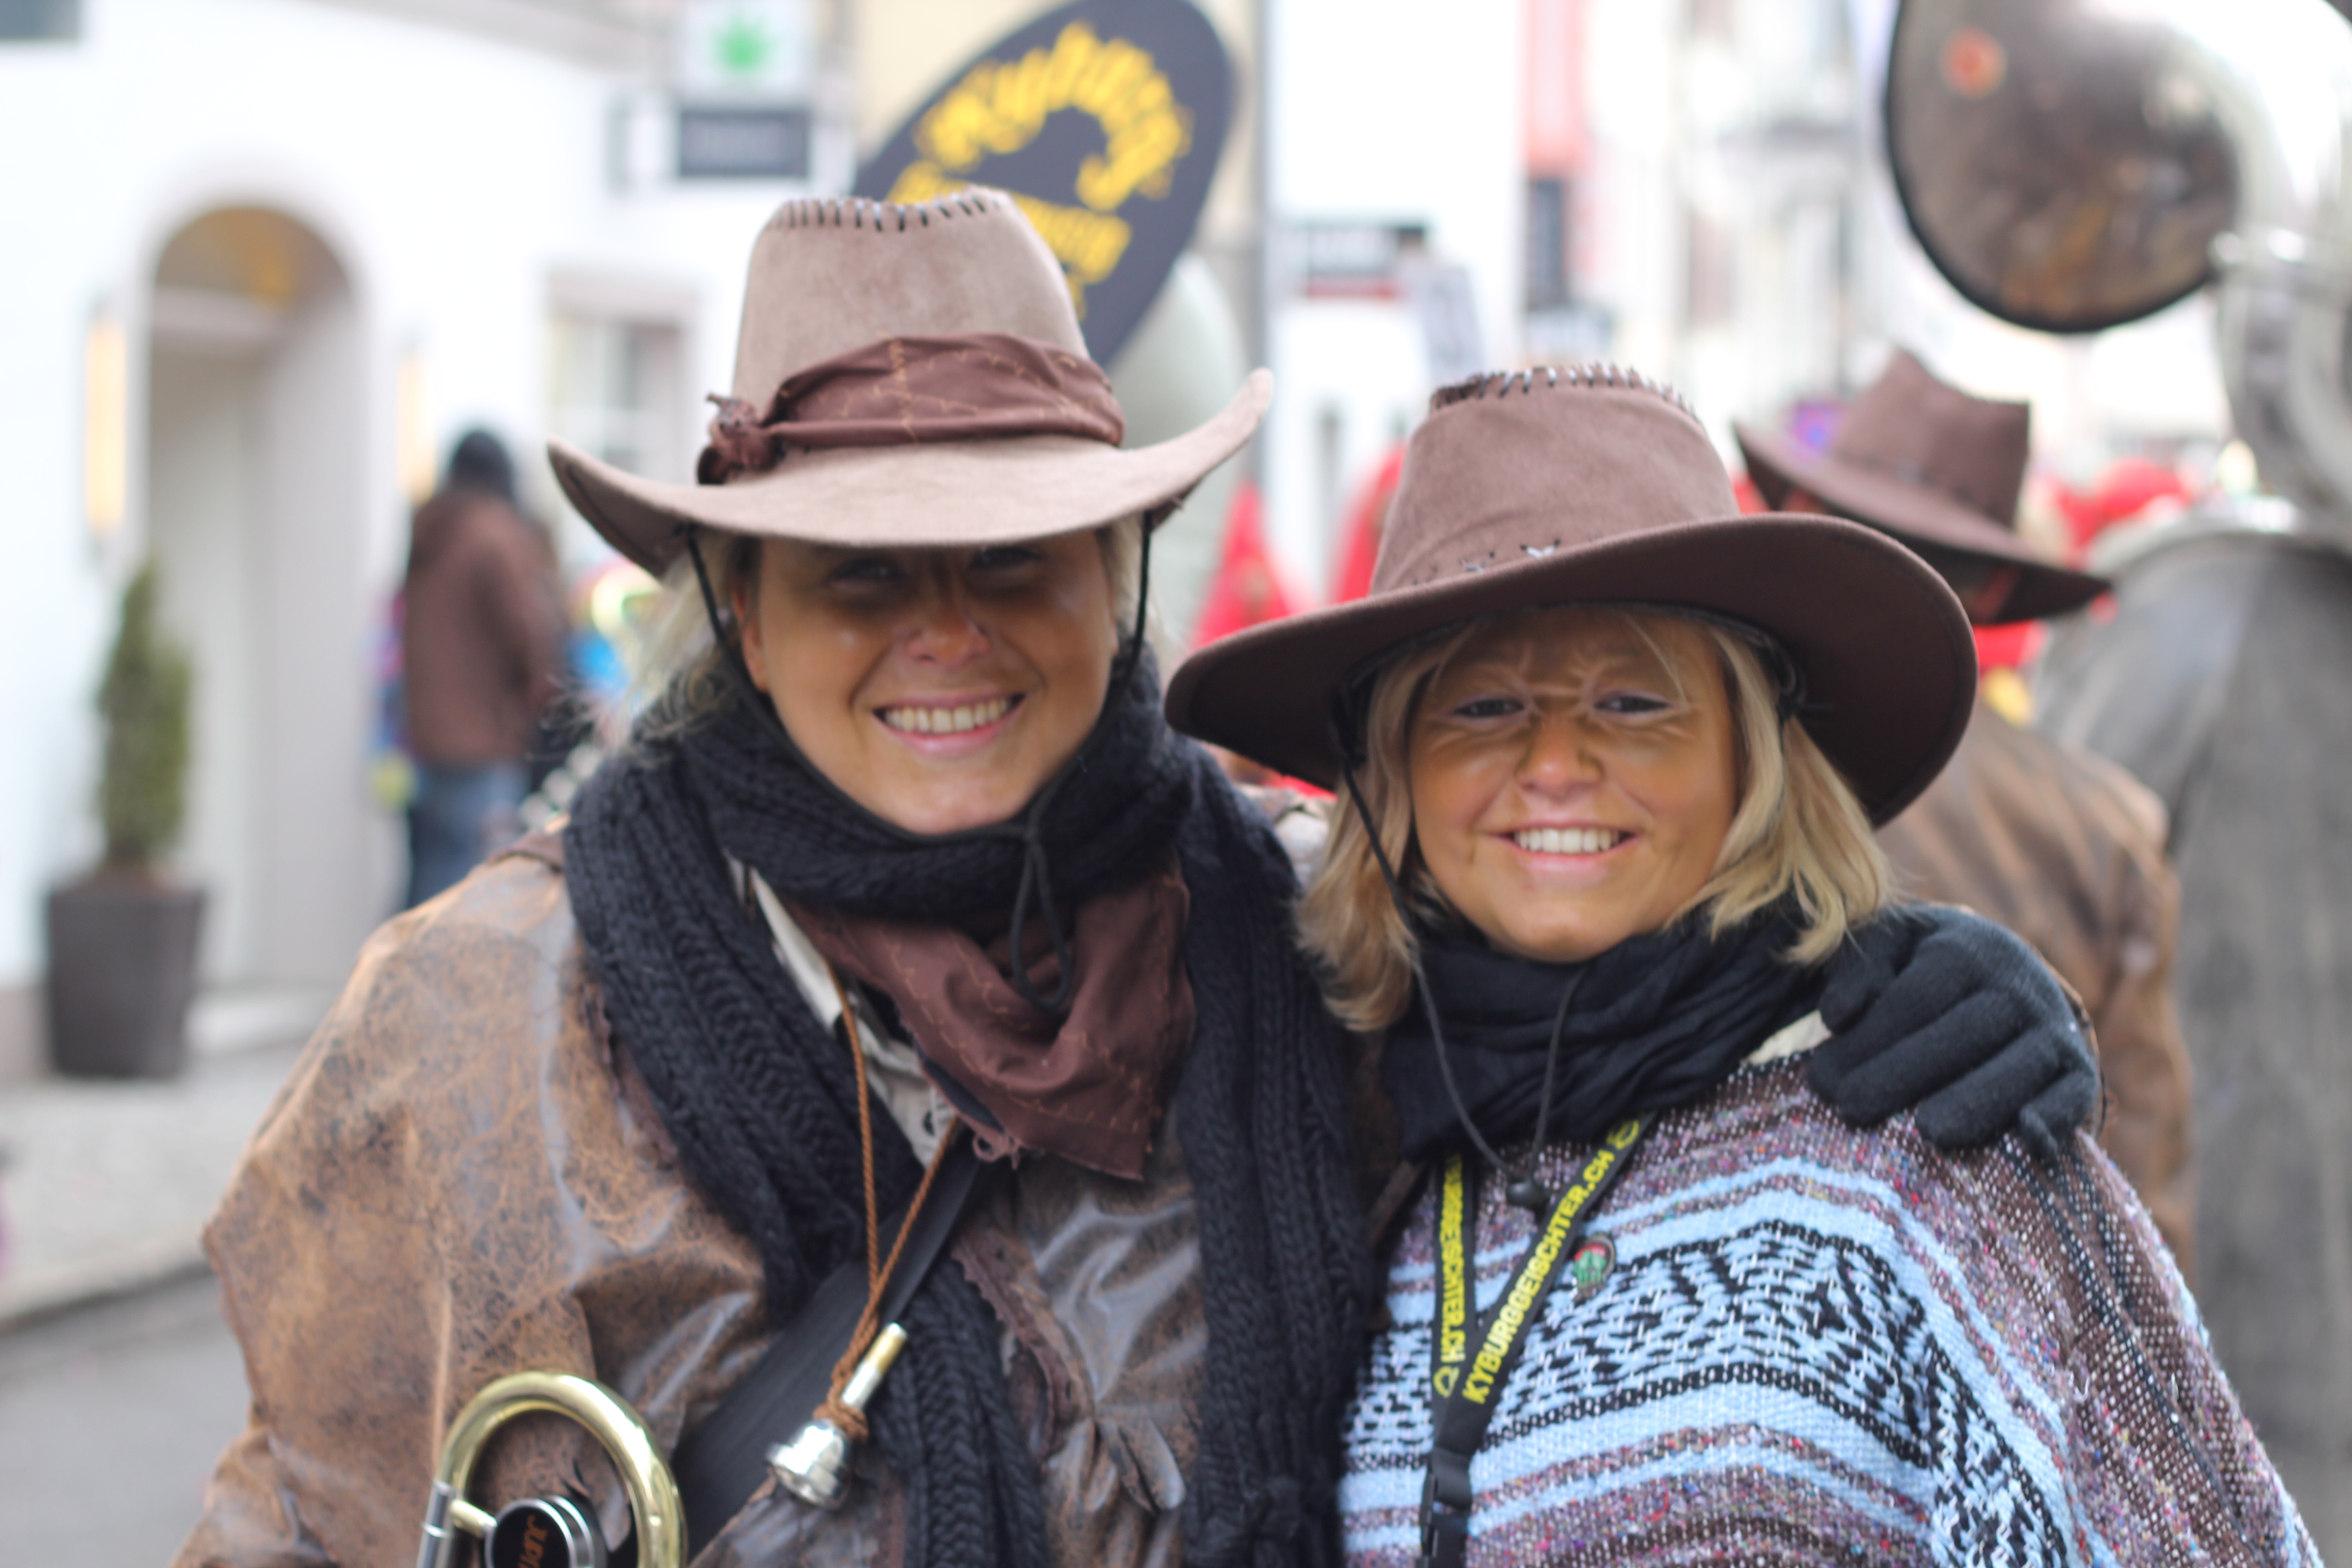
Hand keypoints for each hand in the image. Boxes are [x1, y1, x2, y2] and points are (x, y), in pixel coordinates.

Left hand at [1808, 903, 2096, 1159]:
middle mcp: (2016, 988)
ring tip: (1928, 1132)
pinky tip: (2029, 1138)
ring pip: (2018, 1066)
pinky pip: (2075, 1094)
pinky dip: (2058, 1116)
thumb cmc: (1925, 964)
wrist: (2006, 970)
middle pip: (1960, 1034)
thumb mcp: (1888, 945)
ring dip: (1976, 1101)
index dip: (1868, 1041)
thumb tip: (1835, 1015)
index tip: (1820, 1082)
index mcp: (1964, 951)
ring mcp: (2053, 1029)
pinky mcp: (2079, 1070)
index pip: (1914, 1000)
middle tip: (1850, 1110)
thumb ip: (1856, 969)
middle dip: (1902, 1075)